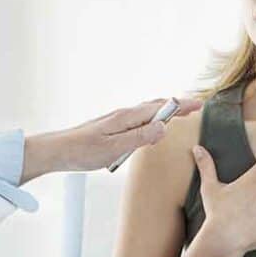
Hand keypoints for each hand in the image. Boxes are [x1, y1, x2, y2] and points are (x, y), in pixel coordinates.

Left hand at [22, 97, 201, 179]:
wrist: (56, 150)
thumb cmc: (82, 151)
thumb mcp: (114, 149)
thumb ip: (139, 138)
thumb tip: (164, 127)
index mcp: (126, 118)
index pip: (160, 108)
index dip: (180, 106)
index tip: (199, 104)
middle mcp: (123, 115)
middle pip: (155, 106)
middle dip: (175, 106)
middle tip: (195, 107)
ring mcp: (116, 121)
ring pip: (146, 112)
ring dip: (164, 111)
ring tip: (179, 114)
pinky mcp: (111, 128)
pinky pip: (137, 120)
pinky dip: (151, 119)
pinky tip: (150, 127)